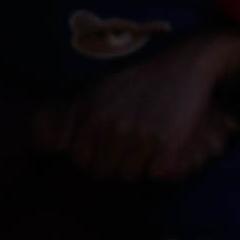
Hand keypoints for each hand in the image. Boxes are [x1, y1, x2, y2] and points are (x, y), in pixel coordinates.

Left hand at [34, 29, 239, 182]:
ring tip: (150, 142)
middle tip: (135, 141)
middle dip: (118, 162)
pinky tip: (166, 146)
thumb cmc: (139, 80)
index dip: (98, 155)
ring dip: (140, 164)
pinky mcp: (166, 142)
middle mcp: (113, 129)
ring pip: (130, 175)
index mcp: (94, 119)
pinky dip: (162, 165)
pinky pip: (156, 173)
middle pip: (105, 172)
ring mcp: (140, 136)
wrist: (185, 64)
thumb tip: (54, 146)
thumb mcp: (98, 91)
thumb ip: (71, 118)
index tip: (114, 141)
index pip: (83, 161)